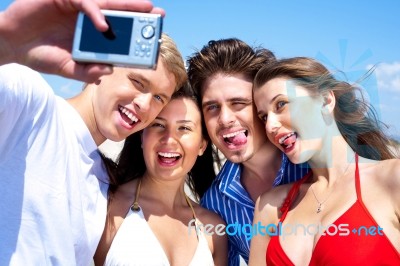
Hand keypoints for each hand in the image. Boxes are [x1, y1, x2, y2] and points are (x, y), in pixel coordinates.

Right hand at [0, 0, 164, 81]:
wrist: (11, 45)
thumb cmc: (40, 55)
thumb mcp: (67, 68)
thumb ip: (87, 71)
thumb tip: (108, 72)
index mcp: (91, 36)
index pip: (118, 32)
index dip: (135, 33)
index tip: (154, 37)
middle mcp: (88, 20)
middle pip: (118, 14)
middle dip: (139, 14)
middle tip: (159, 14)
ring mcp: (76, 8)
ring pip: (106, 4)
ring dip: (126, 5)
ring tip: (146, 8)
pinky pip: (84, 2)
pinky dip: (95, 12)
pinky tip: (103, 25)